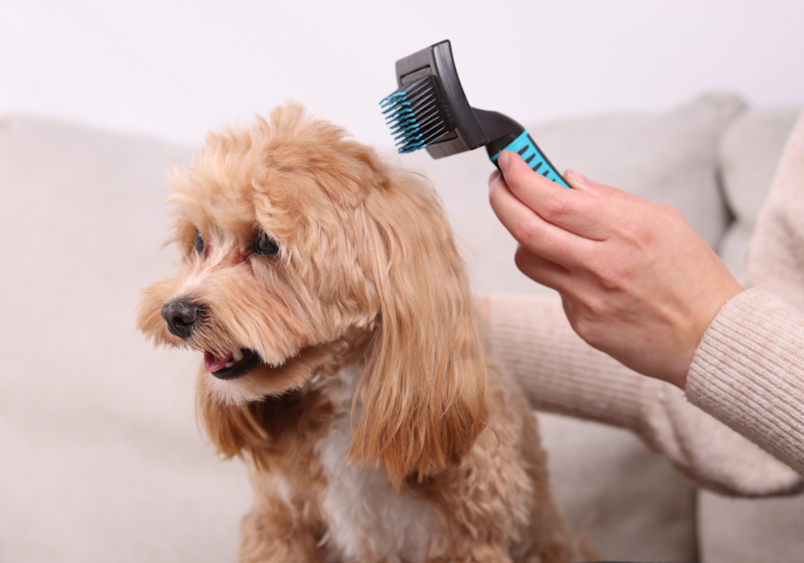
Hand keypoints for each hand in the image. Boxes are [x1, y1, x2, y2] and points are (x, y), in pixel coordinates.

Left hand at [488, 151, 742, 388]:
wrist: (712, 339)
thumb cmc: (693, 276)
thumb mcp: (664, 221)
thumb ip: (610, 198)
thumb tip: (567, 179)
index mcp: (626, 230)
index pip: (553, 200)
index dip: (520, 178)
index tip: (507, 163)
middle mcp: (603, 265)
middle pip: (526, 229)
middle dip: (501, 200)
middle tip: (497, 185)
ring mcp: (590, 299)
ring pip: (529, 261)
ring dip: (525, 239)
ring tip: (544, 230)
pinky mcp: (583, 325)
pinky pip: (553, 290)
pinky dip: (559, 274)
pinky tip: (585, 275)